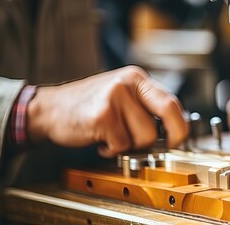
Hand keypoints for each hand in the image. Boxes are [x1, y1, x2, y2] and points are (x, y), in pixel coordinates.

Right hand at [27, 66, 188, 157]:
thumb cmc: (89, 106)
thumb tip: (174, 130)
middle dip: (167, 137)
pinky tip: (101, 140)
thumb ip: (146, 106)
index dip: (180, 127)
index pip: (172, 102)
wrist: (50, 108)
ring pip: (145, 136)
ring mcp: (115, 97)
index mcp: (137, 78)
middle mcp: (128, 83)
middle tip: (156, 147)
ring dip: (130, 145)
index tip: (176, 141)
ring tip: (114, 137)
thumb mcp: (122, 95)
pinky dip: (112, 150)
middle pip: (167, 116)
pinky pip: (122, 144)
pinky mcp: (102, 115)